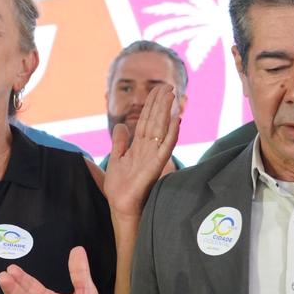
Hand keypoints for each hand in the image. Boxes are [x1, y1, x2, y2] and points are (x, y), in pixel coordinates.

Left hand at [103, 84, 180, 219]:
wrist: (121, 206)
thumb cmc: (120, 188)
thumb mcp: (116, 160)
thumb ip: (119, 143)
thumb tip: (120, 126)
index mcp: (138, 147)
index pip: (146, 121)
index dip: (151, 105)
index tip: (157, 90)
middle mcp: (148, 149)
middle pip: (155, 121)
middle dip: (161, 103)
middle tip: (168, 86)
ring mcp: (153, 156)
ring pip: (161, 129)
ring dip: (167, 112)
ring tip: (173, 96)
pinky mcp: (155, 166)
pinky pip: (166, 147)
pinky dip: (172, 134)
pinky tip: (177, 120)